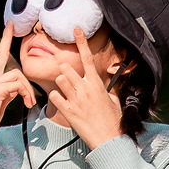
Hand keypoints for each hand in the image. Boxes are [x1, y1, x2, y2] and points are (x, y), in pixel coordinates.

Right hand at [0, 21, 37, 143]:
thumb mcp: (1, 101)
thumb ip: (9, 90)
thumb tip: (19, 86)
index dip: (5, 39)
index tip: (11, 25)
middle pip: (9, 63)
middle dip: (17, 64)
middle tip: (24, 74)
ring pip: (17, 75)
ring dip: (27, 90)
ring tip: (29, 104)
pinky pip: (16, 85)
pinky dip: (25, 94)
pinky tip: (25, 104)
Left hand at [49, 28, 121, 150]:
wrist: (109, 139)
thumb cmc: (113, 120)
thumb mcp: (112, 100)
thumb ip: (104, 88)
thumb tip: (102, 84)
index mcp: (96, 84)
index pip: (88, 58)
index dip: (81, 42)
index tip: (76, 30)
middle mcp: (85, 89)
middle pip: (66, 68)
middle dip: (64, 71)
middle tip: (68, 79)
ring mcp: (76, 100)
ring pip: (59, 80)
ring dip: (60, 83)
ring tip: (67, 92)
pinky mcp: (68, 112)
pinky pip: (54, 96)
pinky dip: (56, 97)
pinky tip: (62, 102)